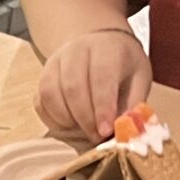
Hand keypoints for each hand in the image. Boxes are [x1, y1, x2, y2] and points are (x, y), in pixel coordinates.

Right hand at [36, 28, 151, 140]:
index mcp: (106, 49)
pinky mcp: (43, 75)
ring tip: (84, 130)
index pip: (101, 77)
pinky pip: (40, 100)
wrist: (101, 43)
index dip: (102, 107)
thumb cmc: (123, 65)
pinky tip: (69, 125)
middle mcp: (76, 50)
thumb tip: (123, 130)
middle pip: (72, 87)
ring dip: (67, 119)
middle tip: (96, 136)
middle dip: (84, 118)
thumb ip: (133, 104)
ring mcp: (55, 61)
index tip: (105, 131)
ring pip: (51, 93)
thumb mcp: (139, 79)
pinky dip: (53, 119)